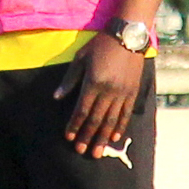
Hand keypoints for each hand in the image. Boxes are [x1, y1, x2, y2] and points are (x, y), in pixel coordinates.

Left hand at [54, 33, 144, 157]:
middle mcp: (108, 91)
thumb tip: (56, 97)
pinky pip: (126, 113)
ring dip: (102, 138)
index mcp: (93, 82)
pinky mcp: (132, 92)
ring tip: (97, 152)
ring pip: (111, 120)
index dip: (74, 125)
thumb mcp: (81, 58)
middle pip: (95, 119)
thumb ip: (69, 79)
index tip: (69, 138)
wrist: (128, 36)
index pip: (81, 110)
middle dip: (87, 136)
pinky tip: (114, 138)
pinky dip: (120, 127)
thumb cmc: (100, 45)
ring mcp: (122, 93)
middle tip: (81, 151)